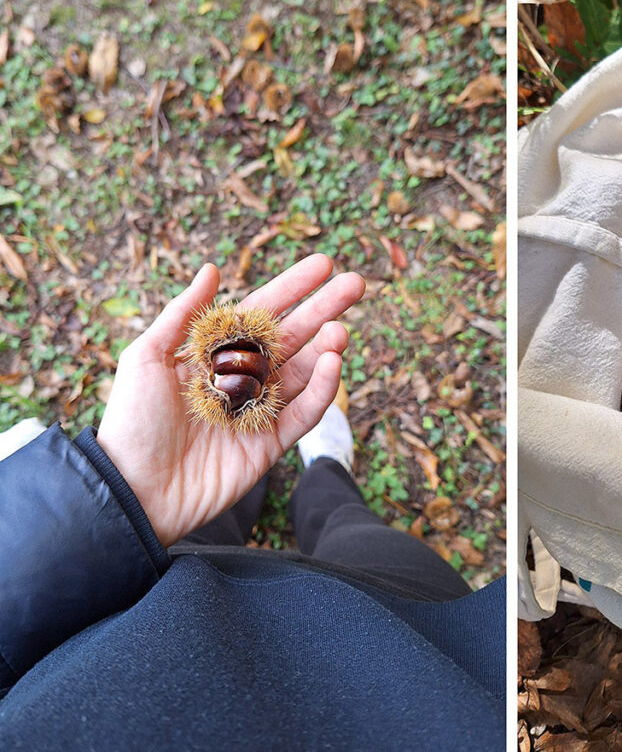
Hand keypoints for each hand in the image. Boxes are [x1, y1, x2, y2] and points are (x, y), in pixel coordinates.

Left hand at [96, 254, 364, 545]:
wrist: (132, 491)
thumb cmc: (132, 421)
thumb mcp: (145, 357)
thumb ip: (182, 314)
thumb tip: (213, 269)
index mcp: (215, 353)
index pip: (262, 312)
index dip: (293, 288)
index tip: (323, 264)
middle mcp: (243, 377)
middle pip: (293, 336)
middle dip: (324, 309)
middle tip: (355, 283)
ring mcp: (260, 410)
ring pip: (305, 372)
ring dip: (326, 347)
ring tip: (341, 329)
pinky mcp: (271, 443)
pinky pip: (304, 412)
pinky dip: (322, 389)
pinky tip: (333, 364)